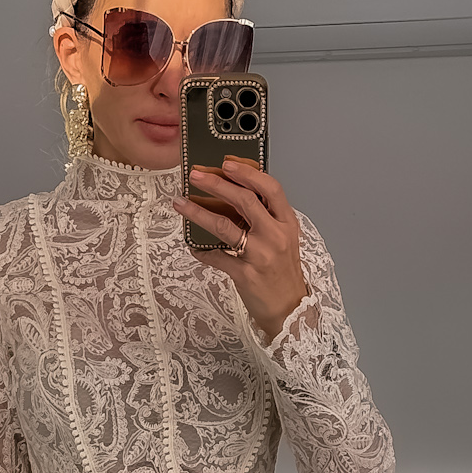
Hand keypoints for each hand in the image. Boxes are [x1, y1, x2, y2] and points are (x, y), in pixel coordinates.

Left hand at [173, 158, 309, 338]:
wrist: (289, 308)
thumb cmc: (283, 273)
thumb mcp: (284, 238)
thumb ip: (266, 217)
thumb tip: (237, 195)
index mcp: (286, 223)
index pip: (270, 188)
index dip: (248, 173)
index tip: (228, 164)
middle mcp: (275, 236)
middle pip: (245, 200)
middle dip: (217, 184)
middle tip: (196, 176)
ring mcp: (260, 255)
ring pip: (224, 226)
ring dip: (198, 212)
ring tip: (182, 203)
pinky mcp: (245, 274)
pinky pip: (216, 257)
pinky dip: (201, 250)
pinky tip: (193, 246)